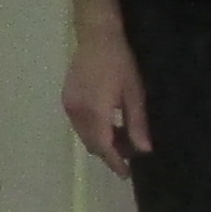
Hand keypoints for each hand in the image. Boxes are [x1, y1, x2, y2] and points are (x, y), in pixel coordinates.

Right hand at [62, 28, 150, 175]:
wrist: (96, 37)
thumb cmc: (120, 63)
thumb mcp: (134, 93)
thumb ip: (136, 123)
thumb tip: (143, 150)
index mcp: (96, 112)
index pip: (104, 147)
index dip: (115, 162)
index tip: (126, 174)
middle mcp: (78, 113)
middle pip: (92, 144)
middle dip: (109, 153)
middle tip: (129, 154)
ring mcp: (70, 106)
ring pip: (84, 136)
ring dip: (100, 142)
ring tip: (120, 138)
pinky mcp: (67, 100)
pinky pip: (79, 125)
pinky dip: (92, 131)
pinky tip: (107, 124)